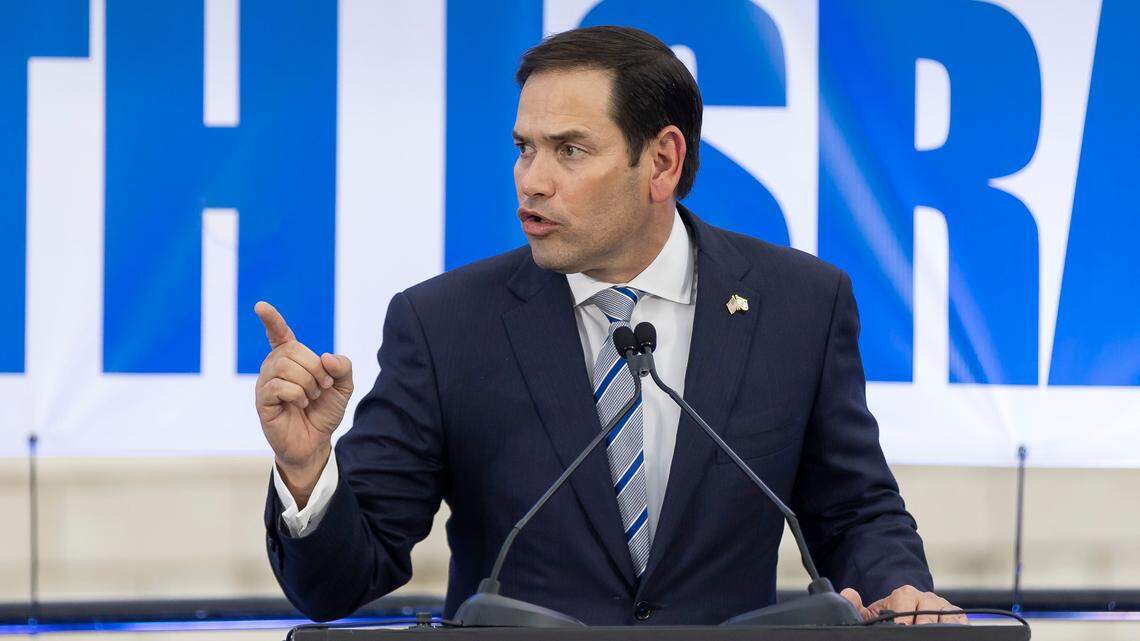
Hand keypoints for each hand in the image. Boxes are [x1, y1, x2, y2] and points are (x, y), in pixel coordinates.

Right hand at [254, 301, 353, 502]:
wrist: (316, 441)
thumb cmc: (324, 411)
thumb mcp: (343, 386)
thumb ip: (342, 366)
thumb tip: (326, 357)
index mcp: (291, 359)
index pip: (279, 334)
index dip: (271, 320)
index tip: (260, 306)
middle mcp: (274, 366)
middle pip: (293, 351)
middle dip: (316, 369)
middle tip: (322, 388)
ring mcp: (266, 383)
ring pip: (285, 367)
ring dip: (308, 383)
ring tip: (311, 398)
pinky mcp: (262, 401)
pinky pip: (279, 386)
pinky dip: (297, 395)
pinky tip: (299, 405)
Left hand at [841, 585, 967, 624]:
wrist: (914, 607)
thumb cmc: (894, 612)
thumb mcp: (876, 611)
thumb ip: (859, 608)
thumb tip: (847, 594)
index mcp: (905, 594)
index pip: (905, 604)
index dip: (902, 619)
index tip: (901, 627)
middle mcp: (927, 598)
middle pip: (927, 616)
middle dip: (921, 627)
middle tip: (915, 633)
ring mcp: (943, 607)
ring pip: (946, 619)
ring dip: (939, 628)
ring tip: (930, 634)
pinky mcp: (958, 616)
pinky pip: (960, 622)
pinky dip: (956, 627)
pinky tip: (947, 634)